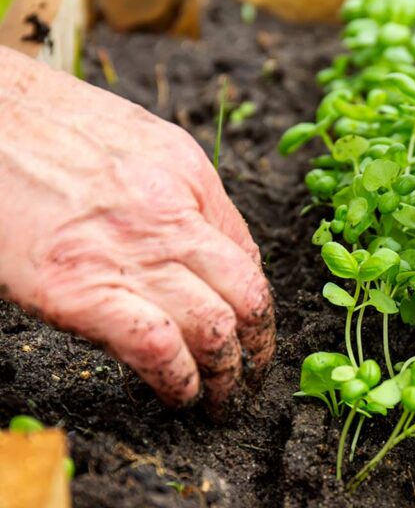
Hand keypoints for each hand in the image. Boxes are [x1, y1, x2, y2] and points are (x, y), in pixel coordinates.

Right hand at [0, 47, 274, 406]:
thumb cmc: (48, 126)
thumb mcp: (142, 142)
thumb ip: (186, 195)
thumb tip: (220, 252)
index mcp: (189, 177)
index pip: (249, 258)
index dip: (256, 306)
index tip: (251, 331)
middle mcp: (170, 217)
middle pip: (248, 298)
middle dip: (259, 348)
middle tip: (252, 376)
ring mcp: (127, 255)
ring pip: (213, 329)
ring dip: (227, 375)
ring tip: (222, 397)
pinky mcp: (78, 291)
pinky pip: (155, 347)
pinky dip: (179, 380)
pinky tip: (180, 393)